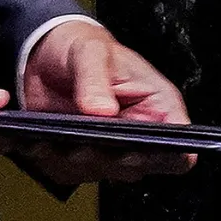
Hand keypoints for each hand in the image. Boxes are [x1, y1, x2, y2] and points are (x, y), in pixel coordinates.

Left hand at [16, 20, 194, 183]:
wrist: (48, 53)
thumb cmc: (83, 46)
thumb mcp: (91, 52)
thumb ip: (95, 80)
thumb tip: (101, 112)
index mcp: (158, 107)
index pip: (180, 148)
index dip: (167, 156)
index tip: (136, 149)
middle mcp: (138, 133)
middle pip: (138, 167)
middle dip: (110, 158)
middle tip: (87, 142)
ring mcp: (109, 149)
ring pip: (101, 173)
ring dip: (78, 160)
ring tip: (57, 138)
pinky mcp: (79, 157)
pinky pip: (69, 173)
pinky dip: (53, 162)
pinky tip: (40, 142)